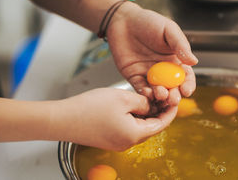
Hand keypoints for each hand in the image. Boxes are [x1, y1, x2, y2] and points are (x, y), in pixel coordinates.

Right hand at [52, 88, 176, 150]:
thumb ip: (143, 102)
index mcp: (135, 134)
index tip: (175, 99)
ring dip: (146, 113)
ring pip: (140, 127)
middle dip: (159, 111)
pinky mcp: (108, 139)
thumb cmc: (89, 108)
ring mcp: (117, 142)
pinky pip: (128, 127)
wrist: (62, 119)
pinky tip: (132, 104)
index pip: (162, 124)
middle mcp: (128, 143)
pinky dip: (134, 116)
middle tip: (162, 95)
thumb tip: (152, 106)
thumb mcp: (123, 98)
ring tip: (148, 96)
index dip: (170, 111)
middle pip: (151, 127)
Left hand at [106, 2, 197, 105]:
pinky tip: (148, 93)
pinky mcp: (134, 77)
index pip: (186, 77)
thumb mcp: (169, 29)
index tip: (186, 90)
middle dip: (175, 96)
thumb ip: (181, 45)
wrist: (123, 20)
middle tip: (173, 97)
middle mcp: (164, 71)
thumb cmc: (148, 21)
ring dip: (161, 97)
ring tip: (161, 95)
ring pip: (158, 92)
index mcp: (176, 60)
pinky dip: (145, 94)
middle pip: (173, 89)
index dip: (188, 85)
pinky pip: (141, 89)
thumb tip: (194, 62)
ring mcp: (149, 75)